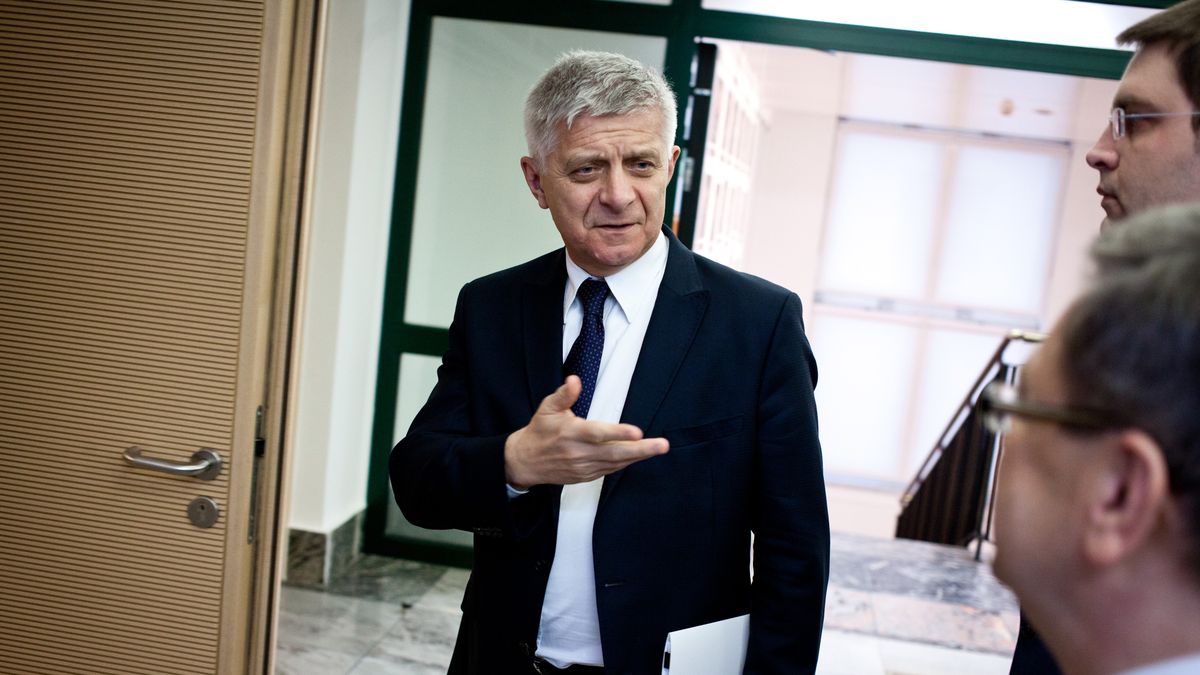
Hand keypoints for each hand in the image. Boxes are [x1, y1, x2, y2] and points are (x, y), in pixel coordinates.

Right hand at [504, 376, 668, 488]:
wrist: (525, 462)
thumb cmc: (540, 432)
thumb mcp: (547, 408)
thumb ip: (564, 394)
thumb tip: (575, 380)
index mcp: (570, 434)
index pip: (597, 434)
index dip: (618, 433)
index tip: (636, 432)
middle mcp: (579, 453)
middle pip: (614, 453)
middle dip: (641, 449)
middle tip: (662, 445)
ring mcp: (584, 467)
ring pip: (616, 463)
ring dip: (639, 456)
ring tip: (658, 448)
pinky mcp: (586, 476)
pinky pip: (611, 470)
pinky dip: (627, 463)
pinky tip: (640, 455)